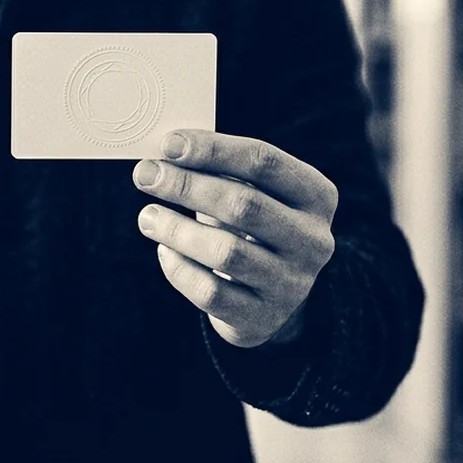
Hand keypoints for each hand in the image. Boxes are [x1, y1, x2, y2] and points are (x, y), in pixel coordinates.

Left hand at [132, 130, 336, 348]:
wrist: (268, 296)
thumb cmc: (251, 227)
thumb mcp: (251, 192)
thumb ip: (219, 170)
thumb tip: (167, 152)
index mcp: (317, 196)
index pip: (264, 162)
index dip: (213, 149)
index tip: (168, 145)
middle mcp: (314, 240)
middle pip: (243, 205)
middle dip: (186, 186)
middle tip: (145, 175)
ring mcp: (292, 283)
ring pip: (226, 252)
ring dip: (177, 229)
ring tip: (147, 216)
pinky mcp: (262, 317)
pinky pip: (210, 292)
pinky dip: (180, 268)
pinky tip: (164, 250)